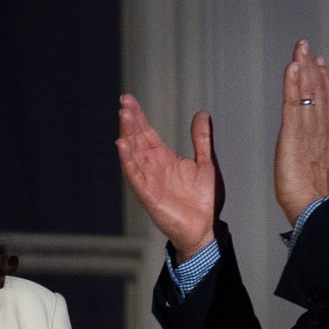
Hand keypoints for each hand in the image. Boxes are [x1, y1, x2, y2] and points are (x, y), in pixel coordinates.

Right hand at [115, 96, 221, 258]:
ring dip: (127, 135)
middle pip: (137, 140)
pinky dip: (128, 161)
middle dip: (131, 121)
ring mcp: (148, 181)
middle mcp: (152, 168)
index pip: (147, 134)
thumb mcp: (206, 162)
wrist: (206, 228)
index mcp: (164, 159)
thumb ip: (201, 139)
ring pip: (133, 154)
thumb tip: (201, 114)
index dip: (139, 117)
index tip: (129, 100)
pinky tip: (122, 145)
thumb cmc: (204, 201)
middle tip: (125, 102)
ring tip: (124, 116)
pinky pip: (135, 176)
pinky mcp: (148, 196)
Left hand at [274, 40, 328, 222]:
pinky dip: (292, 84)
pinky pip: (293, 103)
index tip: (319, 63)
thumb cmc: (319, 193)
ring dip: (303, 68)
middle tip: (305, 46)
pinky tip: (291, 67)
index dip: (325, 80)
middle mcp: (323, 127)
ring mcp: (309, 128)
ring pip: (307, 92)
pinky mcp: (293, 133)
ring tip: (299, 49)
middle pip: (319, 90)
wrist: (313, 206)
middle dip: (312, 67)